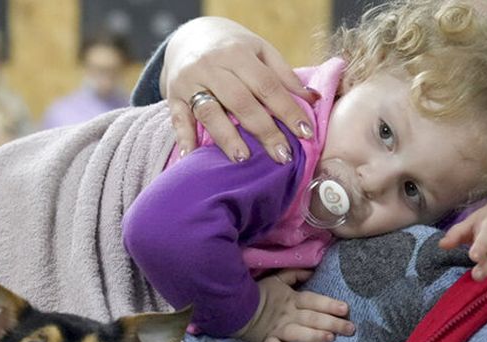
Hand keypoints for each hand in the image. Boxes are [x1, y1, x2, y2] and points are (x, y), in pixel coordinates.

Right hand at [163, 17, 315, 163]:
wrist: (189, 37)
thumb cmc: (233, 50)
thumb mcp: (260, 52)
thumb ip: (284, 76)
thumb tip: (313, 99)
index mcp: (237, 53)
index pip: (267, 85)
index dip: (287, 110)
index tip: (305, 133)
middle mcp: (212, 66)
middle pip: (241, 101)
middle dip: (264, 130)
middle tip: (282, 155)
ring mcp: (189, 81)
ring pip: (209, 111)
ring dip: (226, 137)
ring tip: (243, 159)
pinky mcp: (173, 96)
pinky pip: (178, 119)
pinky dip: (185, 138)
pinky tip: (193, 157)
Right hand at [234, 269, 354, 341]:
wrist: (233, 303)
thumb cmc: (258, 292)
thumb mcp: (277, 279)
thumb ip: (295, 274)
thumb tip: (312, 270)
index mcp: (291, 299)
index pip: (314, 300)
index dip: (329, 304)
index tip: (346, 309)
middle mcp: (287, 314)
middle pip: (312, 318)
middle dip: (332, 323)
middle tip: (350, 329)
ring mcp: (276, 328)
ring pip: (298, 332)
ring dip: (313, 335)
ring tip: (330, 338)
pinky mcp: (265, 340)